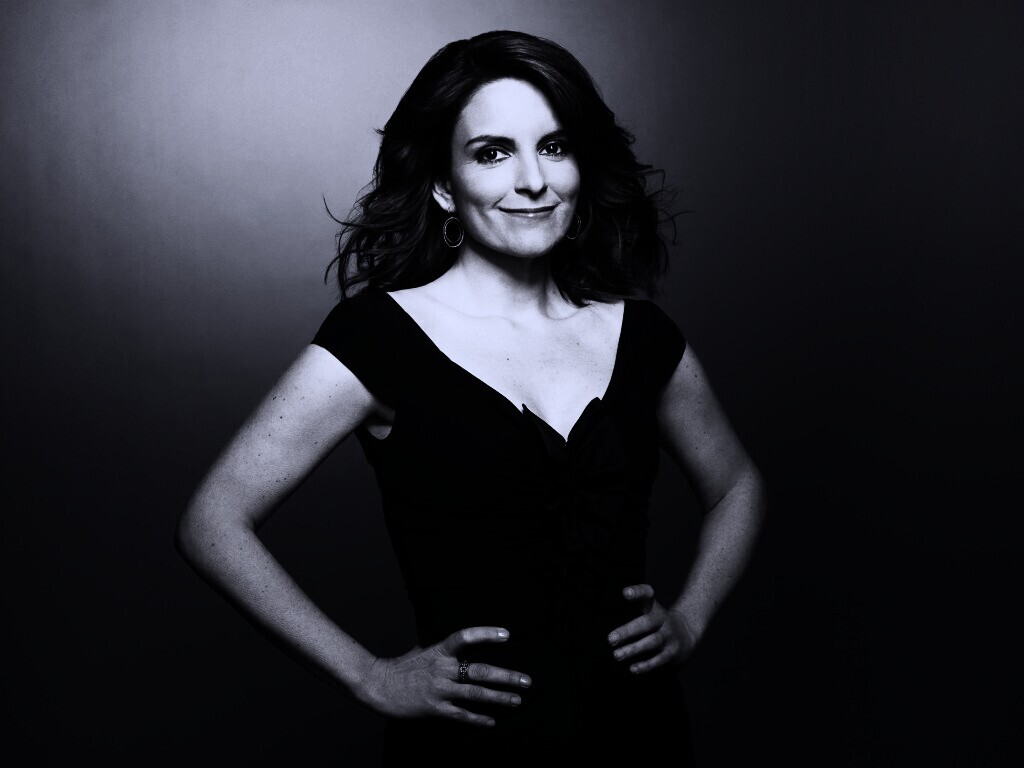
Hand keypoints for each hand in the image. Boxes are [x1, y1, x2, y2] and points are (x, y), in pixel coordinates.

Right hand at [358, 626, 531, 727]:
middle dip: (506, 676)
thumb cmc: (401, 667)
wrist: (377, 685)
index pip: (465, 637)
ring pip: (475, 693)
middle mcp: (442, 668)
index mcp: (439, 651)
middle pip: (480, 670)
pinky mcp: (434, 708)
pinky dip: (478, 718)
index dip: (486, 634)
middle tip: (526, 680)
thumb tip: (454, 644)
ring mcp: (439, 689)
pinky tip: (492, 721)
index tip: (506, 635)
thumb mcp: (421, 650)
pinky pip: (461, 714)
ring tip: (517, 700)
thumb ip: (440, 649)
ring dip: (499, 698)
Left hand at [606, 584, 698, 673]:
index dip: (638, 592)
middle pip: (646, 623)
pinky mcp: (672, 653)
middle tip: (610, 639)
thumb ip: (630, 611)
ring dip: (633, 649)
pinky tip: (632, 668)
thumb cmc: (657, 623)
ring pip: (651, 642)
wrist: (687, 634)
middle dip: (627, 631)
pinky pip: (659, 659)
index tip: (625, 593)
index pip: (647, 595)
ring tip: (616, 655)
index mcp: (653, 608)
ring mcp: (669, 636)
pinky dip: (645, 665)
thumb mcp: (648, 611)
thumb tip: (600, 620)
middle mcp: (662, 620)